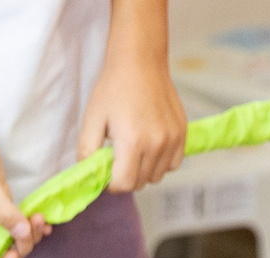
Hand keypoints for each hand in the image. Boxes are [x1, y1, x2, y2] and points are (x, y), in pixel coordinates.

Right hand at [0, 122, 48, 257]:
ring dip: (32, 233)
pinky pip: (20, 221)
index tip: (14, 252)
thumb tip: (23, 236)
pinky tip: (44, 217)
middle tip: (35, 224)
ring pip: (15, 238)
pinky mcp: (3, 203)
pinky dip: (32, 223)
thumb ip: (5, 215)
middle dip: (24, 245)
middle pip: (5, 253)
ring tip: (41, 217)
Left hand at [80, 48, 187, 192]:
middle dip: (126, 176)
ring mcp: (172, 139)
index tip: (106, 171)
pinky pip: (173, 165)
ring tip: (134, 149)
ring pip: (157, 176)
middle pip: (140, 183)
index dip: (111, 184)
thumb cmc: (114, 88)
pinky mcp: (182, 134)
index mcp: (132, 141)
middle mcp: (156, 143)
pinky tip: (150, 147)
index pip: (124, 185)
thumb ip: (87, 153)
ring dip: (143, 171)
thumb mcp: (92, 119)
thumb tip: (89, 177)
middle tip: (118, 157)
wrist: (140, 62)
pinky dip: (161, 163)